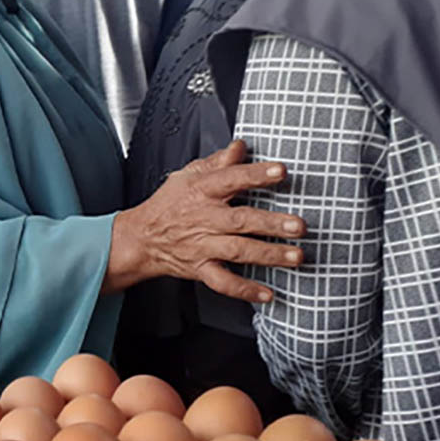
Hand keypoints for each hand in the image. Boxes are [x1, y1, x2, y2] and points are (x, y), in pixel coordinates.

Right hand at [108, 140, 305, 302]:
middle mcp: (204, 219)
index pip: (231, 179)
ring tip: (295, 256)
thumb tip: (240, 147)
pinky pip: (223, 282)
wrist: (141, 239)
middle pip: (241, 220)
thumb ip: (217, 162)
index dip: (256, 174)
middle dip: (271, 223)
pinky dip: (244, 290)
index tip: (280, 171)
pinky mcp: (200, 269)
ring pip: (238, 250)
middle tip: (298, 225)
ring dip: (268, 254)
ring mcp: (203, 246)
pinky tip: (267, 293)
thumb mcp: (187, 176)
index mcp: (202, 191)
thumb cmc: (167, 205)